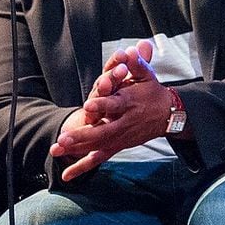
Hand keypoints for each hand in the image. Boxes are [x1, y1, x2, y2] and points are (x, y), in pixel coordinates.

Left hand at [51, 41, 175, 180]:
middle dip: (82, 135)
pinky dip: (83, 167)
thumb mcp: (147, 76)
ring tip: (57, 149)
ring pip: (97, 145)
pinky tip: (66, 175)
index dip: (101, 105)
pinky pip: (99, 158)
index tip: (88, 105)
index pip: (115, 105)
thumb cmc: (152, 92)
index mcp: (129, 103)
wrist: (168, 115)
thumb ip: (137, 64)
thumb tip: (132, 49)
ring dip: (77, 148)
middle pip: (102, 131)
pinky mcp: (118, 145)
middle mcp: (124, 123)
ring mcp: (120, 137)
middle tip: (64, 138)